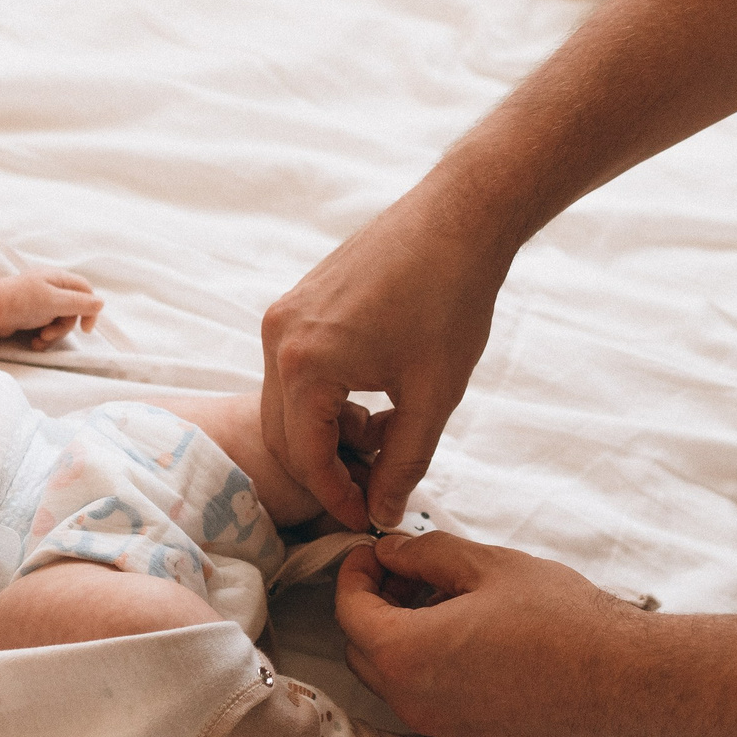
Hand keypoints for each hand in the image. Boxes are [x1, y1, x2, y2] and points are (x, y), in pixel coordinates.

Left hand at [0, 270, 102, 349]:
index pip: (85, 291)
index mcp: (58, 279)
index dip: (90, 310)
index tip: (86, 329)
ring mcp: (40, 304)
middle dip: (64, 327)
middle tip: (50, 334)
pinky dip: (42, 338)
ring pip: (60, 323)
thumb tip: (101, 303)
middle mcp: (50, 289)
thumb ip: (79, 303)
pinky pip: (46, 329)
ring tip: (39, 340)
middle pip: (73, 311)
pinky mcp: (30, 317)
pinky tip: (33, 343)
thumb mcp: (54, 301)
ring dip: (52, 335)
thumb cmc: (19, 302)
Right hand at [260, 186, 508, 528]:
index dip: (337, 497)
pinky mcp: (299, 301)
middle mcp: (279, 338)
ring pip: (289, 401)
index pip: (305, 457)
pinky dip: (326, 397)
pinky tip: (376, 399)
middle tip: (377, 488)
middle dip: (328, 469)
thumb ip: (403, 464)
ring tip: (386, 436)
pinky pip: (296, 368)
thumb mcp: (433, 396)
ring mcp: (284, 314)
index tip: (370, 518)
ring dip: (328, 431)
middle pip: (284, 433)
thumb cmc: (450, 301)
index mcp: (305, 365)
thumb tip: (381, 511)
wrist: (458, 219)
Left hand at [333, 531, 647, 736]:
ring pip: (400, 685)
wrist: (624, 681)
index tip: (375, 553)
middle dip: (377, 610)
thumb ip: (425, 556)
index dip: (355, 574)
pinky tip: (481, 652)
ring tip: (453, 610)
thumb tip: (389, 552)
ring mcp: (445, 734)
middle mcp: (415, 704)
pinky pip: (438, 711)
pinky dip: (441, 679)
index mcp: (407, 654)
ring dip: (409, 645)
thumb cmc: (560, 617)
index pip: (349, 611)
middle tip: (413, 578)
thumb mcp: (488, 566)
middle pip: (366, 652)